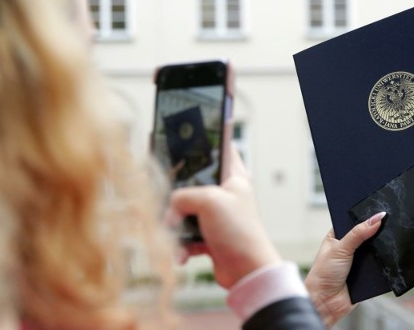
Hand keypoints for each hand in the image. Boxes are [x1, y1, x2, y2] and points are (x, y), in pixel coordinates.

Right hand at [169, 147, 280, 287]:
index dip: (204, 142)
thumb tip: (169, 210)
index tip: (182, 141)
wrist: (247, 271)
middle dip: (177, 194)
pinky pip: (187, 236)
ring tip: (172, 233)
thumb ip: (184, 196)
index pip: (222, 148)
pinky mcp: (210, 237)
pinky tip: (182, 254)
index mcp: (234, 177)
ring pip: (186, 211)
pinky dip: (182, 246)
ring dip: (176, 225)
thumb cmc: (238, 230)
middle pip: (194, 183)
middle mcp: (226, 194)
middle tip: (166, 197)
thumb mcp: (209, 201)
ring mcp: (217, 216)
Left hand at [304, 212, 384, 327]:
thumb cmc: (323, 274)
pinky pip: (380, 266)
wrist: (325, 303)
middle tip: (390, 221)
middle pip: (368, 235)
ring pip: (376, 251)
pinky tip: (392, 257)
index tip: (380, 207)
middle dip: (376, 232)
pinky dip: (385, 264)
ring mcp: (359, 261)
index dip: (365, 215)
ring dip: (381, 249)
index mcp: (338, 236)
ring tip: (393, 238)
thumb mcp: (340, 248)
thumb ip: (358, 233)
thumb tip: (376, 218)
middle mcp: (348, 248)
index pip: (354, 221)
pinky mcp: (367, 275)